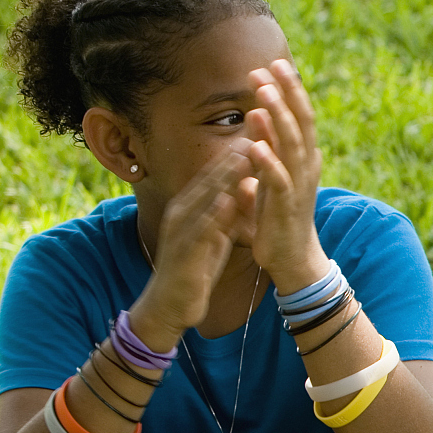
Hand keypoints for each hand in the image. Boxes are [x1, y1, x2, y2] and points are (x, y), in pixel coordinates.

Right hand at [129, 144, 257, 334]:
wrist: (170, 306)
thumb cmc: (195, 269)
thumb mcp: (216, 235)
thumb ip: (229, 210)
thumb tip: (245, 186)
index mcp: (192, 205)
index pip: (217, 172)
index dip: (240, 150)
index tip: (262, 129)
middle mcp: (183, 210)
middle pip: (211, 175)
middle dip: (235, 151)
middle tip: (258, 126)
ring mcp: (181, 229)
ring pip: (205, 195)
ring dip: (225, 173)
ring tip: (247, 151)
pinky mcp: (183, 250)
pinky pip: (200, 229)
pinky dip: (214, 212)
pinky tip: (228, 198)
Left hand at [242, 58, 331, 291]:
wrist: (293, 259)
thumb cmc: (280, 217)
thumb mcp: (274, 176)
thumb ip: (268, 148)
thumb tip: (258, 119)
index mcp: (303, 159)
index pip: (300, 117)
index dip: (290, 90)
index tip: (274, 63)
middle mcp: (306, 168)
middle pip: (300, 123)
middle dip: (285, 94)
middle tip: (269, 66)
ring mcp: (298, 187)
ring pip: (291, 146)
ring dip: (277, 118)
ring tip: (262, 93)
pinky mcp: (286, 207)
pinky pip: (278, 180)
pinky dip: (267, 161)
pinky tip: (255, 143)